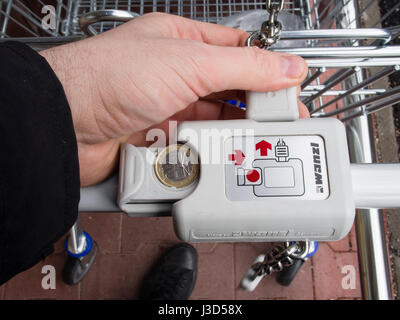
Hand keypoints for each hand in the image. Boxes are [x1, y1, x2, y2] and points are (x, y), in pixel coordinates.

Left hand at [40, 12, 307, 185]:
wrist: (67, 122)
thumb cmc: (110, 76)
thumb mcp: (189, 62)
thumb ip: (243, 66)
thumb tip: (288, 67)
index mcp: (183, 42)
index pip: (238, 52)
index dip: (268, 68)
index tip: (291, 88)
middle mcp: (177, 74)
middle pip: (229, 91)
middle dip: (256, 107)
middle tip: (283, 124)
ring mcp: (168, 108)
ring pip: (214, 122)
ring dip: (233, 132)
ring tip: (259, 141)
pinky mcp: (159, 139)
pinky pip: (196, 146)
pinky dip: (209, 150)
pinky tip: (223, 152)